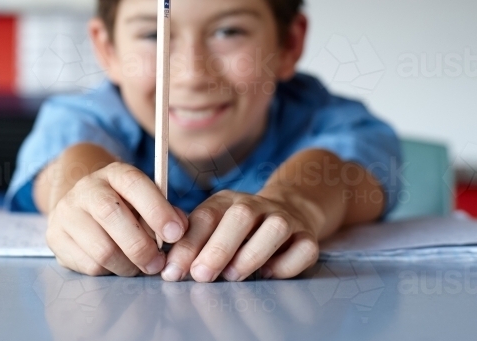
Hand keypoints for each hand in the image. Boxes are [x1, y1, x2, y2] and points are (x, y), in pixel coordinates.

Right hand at [45, 162, 187, 276]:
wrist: (82, 206)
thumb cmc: (124, 206)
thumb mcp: (145, 200)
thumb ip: (165, 212)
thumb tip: (180, 230)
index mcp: (114, 173)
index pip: (134, 184)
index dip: (157, 210)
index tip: (175, 234)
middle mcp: (86, 188)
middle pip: (112, 216)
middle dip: (141, 247)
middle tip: (157, 264)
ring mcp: (67, 212)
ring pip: (102, 249)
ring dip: (128, 266)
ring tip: (138, 266)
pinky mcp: (55, 237)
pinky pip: (89, 265)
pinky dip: (109, 271)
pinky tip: (116, 265)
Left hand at [161, 190, 323, 281]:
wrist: (290, 210)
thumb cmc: (240, 228)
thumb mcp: (214, 224)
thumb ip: (193, 239)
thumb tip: (169, 262)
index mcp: (227, 201)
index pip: (205, 216)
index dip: (187, 244)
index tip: (172, 270)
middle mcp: (256, 205)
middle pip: (239, 216)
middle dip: (218, 248)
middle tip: (201, 275)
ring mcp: (285, 219)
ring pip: (275, 229)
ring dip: (251, 254)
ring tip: (233, 275)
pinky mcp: (308, 237)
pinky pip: (303, 249)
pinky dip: (286, 265)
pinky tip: (268, 274)